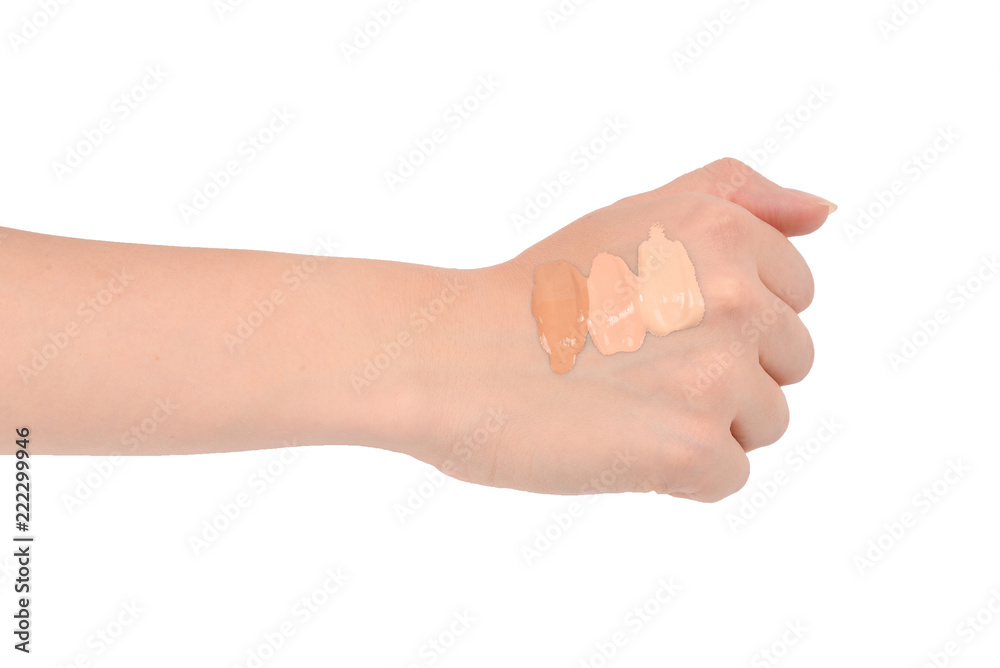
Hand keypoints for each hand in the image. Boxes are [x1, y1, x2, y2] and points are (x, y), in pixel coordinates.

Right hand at [419, 158, 832, 501]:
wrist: (449, 357)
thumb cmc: (535, 291)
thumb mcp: (635, 211)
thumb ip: (737, 196)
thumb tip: (824, 212)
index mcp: (724, 232)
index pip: (794, 294)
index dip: (728, 315)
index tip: (659, 319)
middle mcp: (733, 296)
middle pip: (788, 361)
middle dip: (725, 368)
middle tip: (635, 362)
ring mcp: (715, 375)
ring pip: (764, 421)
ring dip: (705, 422)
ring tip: (626, 402)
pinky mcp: (690, 448)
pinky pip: (729, 475)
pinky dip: (681, 474)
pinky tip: (621, 442)